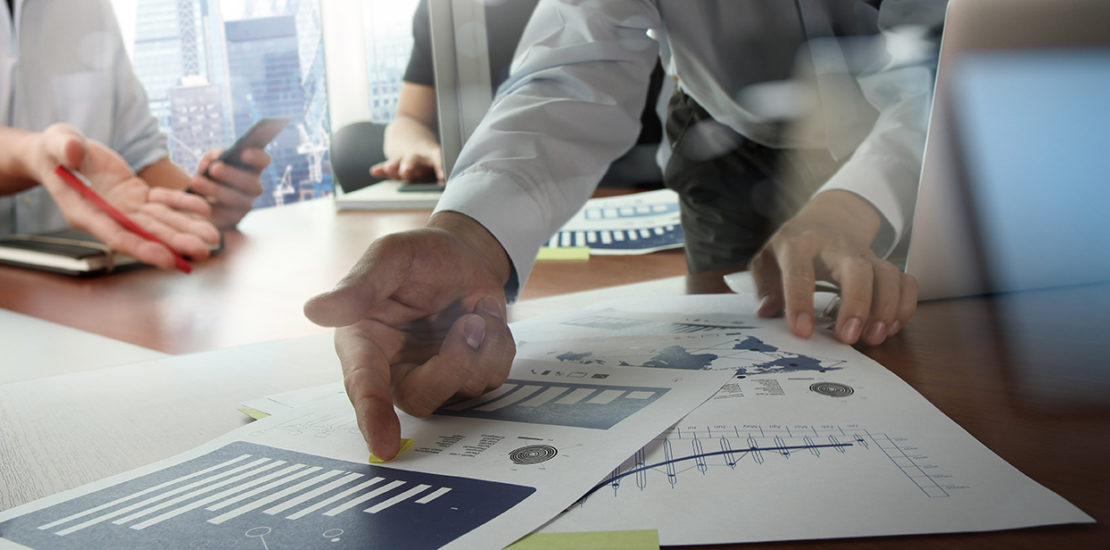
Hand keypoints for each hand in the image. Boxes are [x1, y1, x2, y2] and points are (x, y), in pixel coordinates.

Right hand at [35, 127, 219, 269]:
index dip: (141, 247)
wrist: (61, 153)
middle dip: (175, 243)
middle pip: (146, 234)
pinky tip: (204, 210)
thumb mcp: (55, 143)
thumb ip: (65, 147)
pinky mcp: (137, 196)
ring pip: (160, 222)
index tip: (166, 258)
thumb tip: (74, 151)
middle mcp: (109, 215)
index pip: (116, 235)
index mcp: (85, 212)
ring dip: (187, 230)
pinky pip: (163, 202)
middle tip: (204, 251)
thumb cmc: (54, 150)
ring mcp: (125, 208)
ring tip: (213, 239)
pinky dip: (183, 204)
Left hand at [191, 148, 269, 227]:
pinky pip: (224, 215)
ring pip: (238, 200)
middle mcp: (254, 188)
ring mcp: (245, 205)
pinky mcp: (232, 220)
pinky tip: (195, 199)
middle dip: (232, 175)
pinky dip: (209, 206)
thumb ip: (212, 156)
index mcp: (252, 169)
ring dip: (216, 190)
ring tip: (196, 182)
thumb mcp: (208, 162)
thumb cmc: (207, 176)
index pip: (263, 161)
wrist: (196, 201)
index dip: (257, 156)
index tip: (243, 153)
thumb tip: (216, 159)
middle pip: (251, 183)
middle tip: (214, 168)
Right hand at [304, 212, 514, 459]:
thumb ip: (359, 286)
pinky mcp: (467, 377)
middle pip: (422, 397)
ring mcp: (434, 377)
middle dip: (454, 365)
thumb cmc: (418, 257)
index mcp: (364, 344)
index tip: (382, 446)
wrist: (463, 254)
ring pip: (464, 388)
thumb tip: (315, 310)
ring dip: (482, 344)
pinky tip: (482, 318)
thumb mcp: (389, 257)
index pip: (364, 387)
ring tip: (473, 310)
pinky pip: (492, 376)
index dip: (372, 417)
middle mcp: (395, 370)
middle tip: (471, 322)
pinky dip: (498, 343)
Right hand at [370, 149, 443, 183]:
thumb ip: (442, 172)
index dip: (440, 165)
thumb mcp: (438, 159)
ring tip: (389, 168)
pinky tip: (374, 171)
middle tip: (406, 171)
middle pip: (413, 159)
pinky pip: (386, 167)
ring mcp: (403, 158)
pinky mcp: (393, 163)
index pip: (437, 157)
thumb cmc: (429, 156)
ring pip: (398, 161)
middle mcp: (417, 155)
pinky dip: (381, 169)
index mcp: (431, 154)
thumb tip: (448, 185)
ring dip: (394, 166)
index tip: (442, 177)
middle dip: (409, 165)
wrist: (408, 131)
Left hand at [749, 190, 916, 345]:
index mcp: (800, 245)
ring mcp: (865, 255)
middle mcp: (837, 248)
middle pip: (856, 269)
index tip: (803, 332)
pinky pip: (905, 281)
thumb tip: (767, 312)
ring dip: (886, 309)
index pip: (799, 271)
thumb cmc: (794, 246)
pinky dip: (904, 305)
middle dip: (857, 304)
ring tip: (874, 337)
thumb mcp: (768, 258)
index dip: (800, 302)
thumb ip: (765, 285)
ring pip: (887, 275)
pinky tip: (891, 327)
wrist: (830, 219)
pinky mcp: (884, 264)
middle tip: (849, 338)